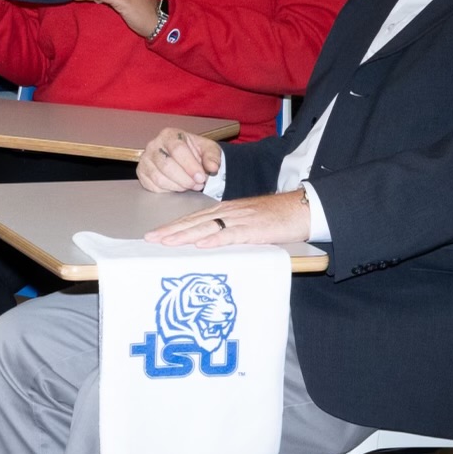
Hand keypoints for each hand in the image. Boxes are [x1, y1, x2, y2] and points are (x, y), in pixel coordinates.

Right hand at [137, 126, 222, 192]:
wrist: (184, 157)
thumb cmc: (195, 151)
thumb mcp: (208, 149)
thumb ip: (212, 156)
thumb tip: (212, 167)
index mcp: (169, 135)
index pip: (177, 150)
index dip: (190, 166)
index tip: (201, 177)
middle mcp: (153, 145)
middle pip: (166, 165)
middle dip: (184, 179)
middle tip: (197, 185)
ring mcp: (145, 159)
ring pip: (159, 178)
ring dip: (177, 186)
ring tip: (190, 186)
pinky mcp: (142, 172)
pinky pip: (153, 186)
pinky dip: (168, 190)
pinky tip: (178, 186)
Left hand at [146, 189, 309, 248]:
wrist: (303, 208)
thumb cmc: (276, 217)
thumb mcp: (247, 221)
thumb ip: (228, 230)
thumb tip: (208, 243)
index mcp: (226, 210)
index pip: (194, 218)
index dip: (173, 226)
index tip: (155, 235)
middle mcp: (228, 212)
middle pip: (194, 222)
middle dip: (170, 231)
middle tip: (149, 240)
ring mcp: (240, 219)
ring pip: (207, 227)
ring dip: (185, 235)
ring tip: (166, 242)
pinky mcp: (254, 229)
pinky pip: (231, 234)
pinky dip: (215, 240)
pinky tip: (201, 245)